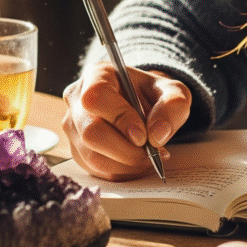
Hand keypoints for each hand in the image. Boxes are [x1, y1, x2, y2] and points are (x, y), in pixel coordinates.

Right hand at [61, 63, 191, 179]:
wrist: (143, 105)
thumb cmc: (153, 95)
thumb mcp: (173, 92)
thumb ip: (172, 106)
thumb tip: (157, 135)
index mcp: (97, 75)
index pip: (97, 97)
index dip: (119, 118)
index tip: (143, 135)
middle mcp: (77, 99)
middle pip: (90, 132)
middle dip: (125, 150)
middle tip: (151, 153)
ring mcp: (73, 126)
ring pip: (91, 156)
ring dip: (125, 164)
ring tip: (149, 158)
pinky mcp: (76, 149)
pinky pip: (94, 169)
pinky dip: (120, 172)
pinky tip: (137, 163)